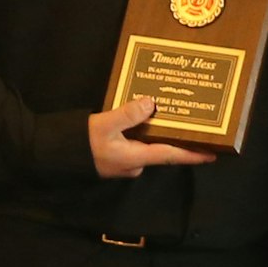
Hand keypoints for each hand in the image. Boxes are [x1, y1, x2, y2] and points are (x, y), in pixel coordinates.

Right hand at [88, 99, 216, 178]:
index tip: (213, 154)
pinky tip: (142, 116)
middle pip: (162, 148)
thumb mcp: (104, 124)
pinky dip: (142, 130)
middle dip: (177, 137)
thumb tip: (151, 104)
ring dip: (157, 131)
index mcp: (136, 157)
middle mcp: (134, 163)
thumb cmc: (79, 143)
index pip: (171, 156)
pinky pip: (135, 143)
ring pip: (147, 144)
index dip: (193, 155)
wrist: (54, 156)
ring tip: (168, 112)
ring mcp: (124, 161)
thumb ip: (129, 114)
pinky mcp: (115, 156)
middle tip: (193, 123)